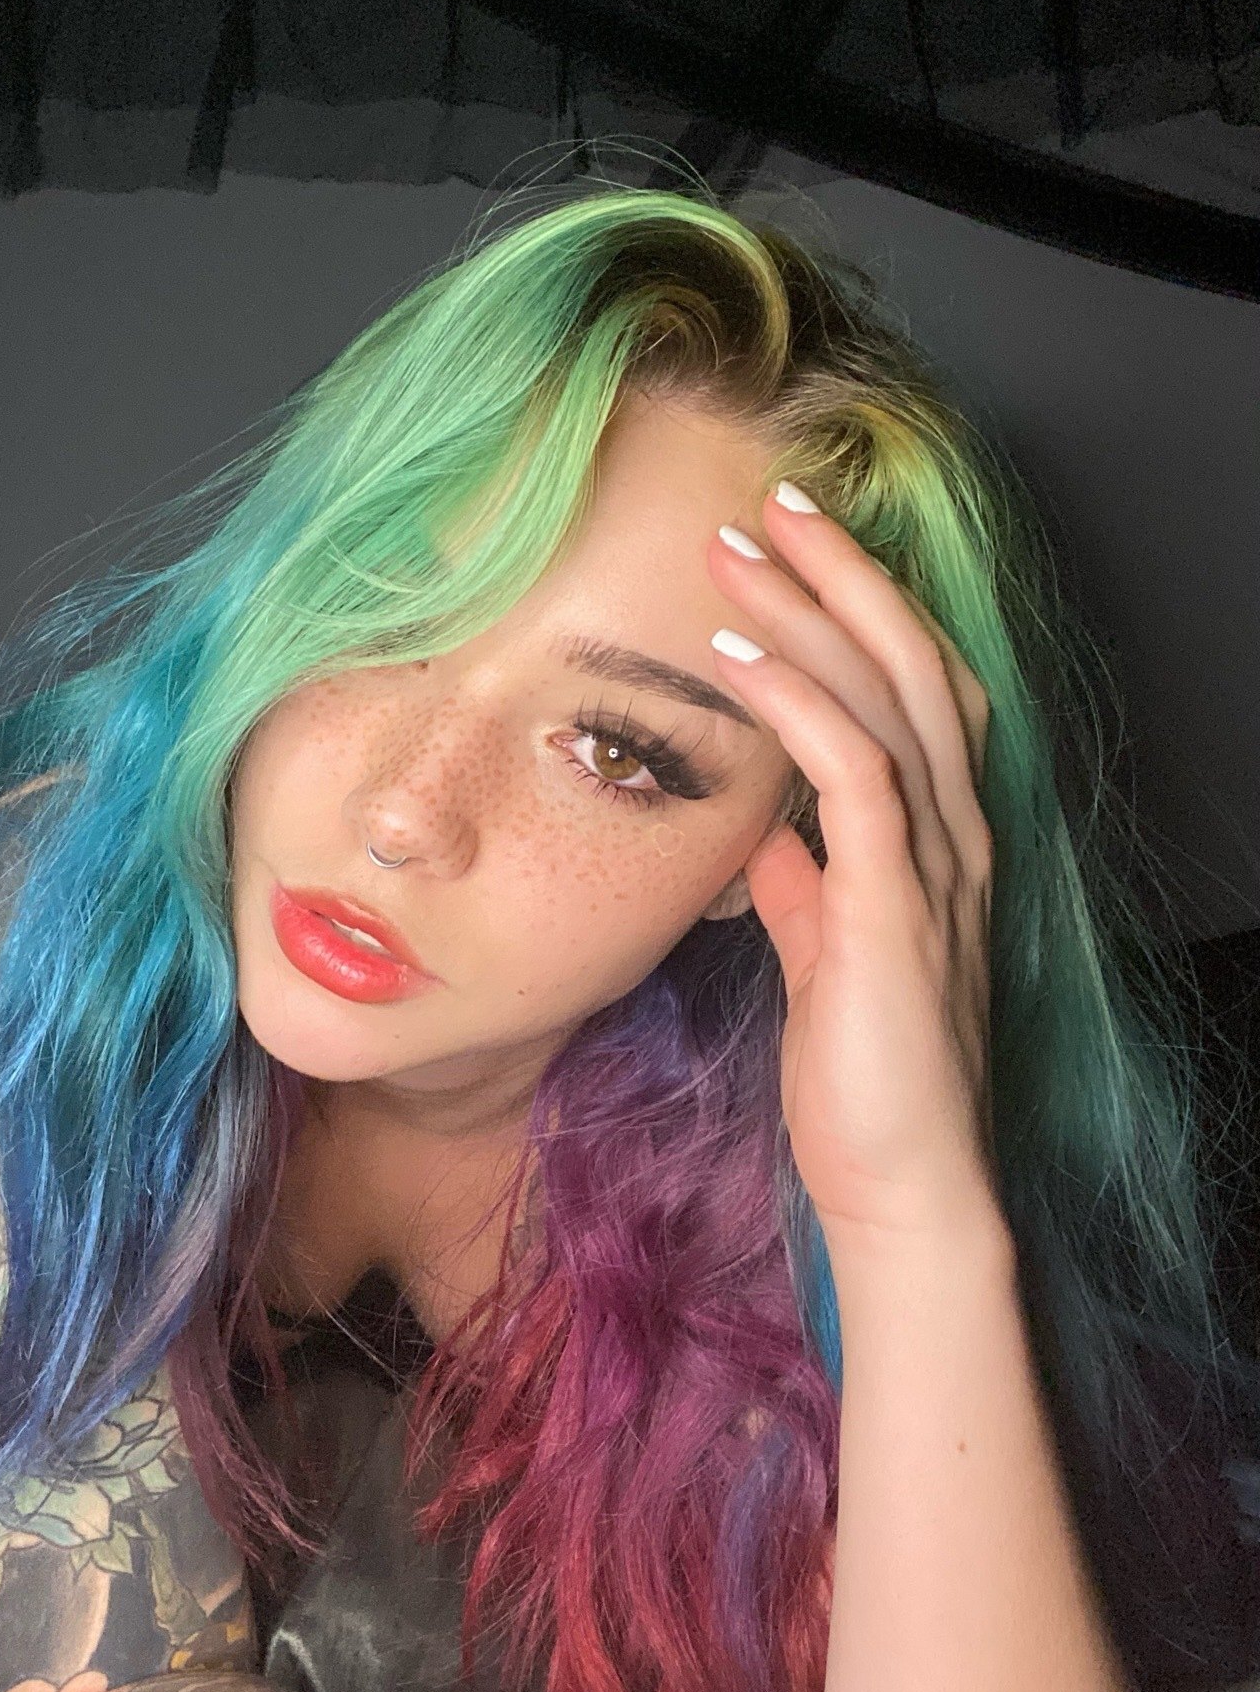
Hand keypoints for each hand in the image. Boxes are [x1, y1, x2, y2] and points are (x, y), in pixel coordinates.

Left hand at [707, 481, 996, 1244]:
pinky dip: (798, 703)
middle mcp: (954, 836)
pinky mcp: (896, 906)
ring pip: (890, 696)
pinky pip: (855, 773)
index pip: (917, 690)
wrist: (900, 1191)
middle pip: (914, 663)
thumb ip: (808, 888)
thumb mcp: (828, 958)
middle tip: (770, 500)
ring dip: (813, 612)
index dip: (863, 609)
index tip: (790, 547)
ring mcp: (935, 867)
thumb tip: (768, 835)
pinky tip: (737, 657)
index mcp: (937, 843)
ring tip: (737, 548)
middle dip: (843, 571)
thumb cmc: (863, 1081)